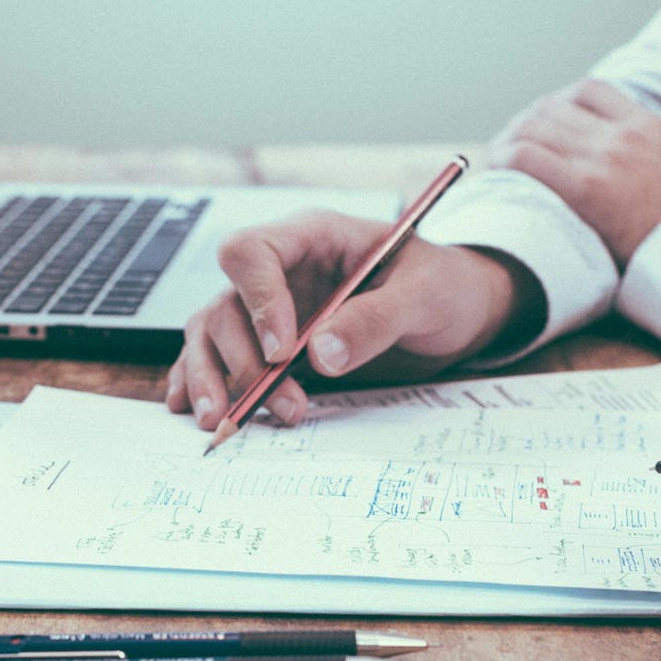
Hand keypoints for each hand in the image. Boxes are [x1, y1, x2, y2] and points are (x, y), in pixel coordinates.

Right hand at [167, 210, 540, 428]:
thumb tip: (321, 356)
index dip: (258, 301)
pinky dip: (208, 383)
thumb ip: (376, 320)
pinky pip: (223, 357)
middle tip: (282, 404)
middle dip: (244, 359)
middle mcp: (283, 270)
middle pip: (226, 303)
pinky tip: (202, 412)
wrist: (459, 311)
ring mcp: (273, 307)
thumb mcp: (425, 296)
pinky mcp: (274, 343)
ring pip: (214, 333)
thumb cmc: (444, 286)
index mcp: (314, 237)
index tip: (284, 352)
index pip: (253, 253)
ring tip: (225, 423)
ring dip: (215, 378)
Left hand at [483, 78, 660, 267]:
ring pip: (532, 126)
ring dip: (506, 143)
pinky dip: (502, 163)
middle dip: (522, 127)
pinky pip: (526, 159)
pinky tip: (494, 179)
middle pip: (551, 107)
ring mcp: (605, 157)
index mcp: (651, 128)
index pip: (588, 92)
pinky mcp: (588, 189)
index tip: (542, 130)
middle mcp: (624, 134)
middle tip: (506, 155)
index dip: (555, 107)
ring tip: (494, 169)